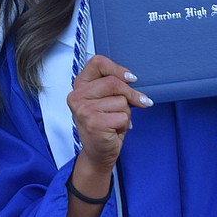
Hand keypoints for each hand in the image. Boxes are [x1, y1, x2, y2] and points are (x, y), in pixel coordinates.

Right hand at [67, 55, 151, 177]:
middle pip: (113, 83)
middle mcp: (77, 96)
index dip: (117, 68)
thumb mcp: (104, 99)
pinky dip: (125, 125)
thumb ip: (113, 85)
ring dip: (126, 113)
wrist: (97, 153)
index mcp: (79, 85)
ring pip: (121, 101)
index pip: (97, 63)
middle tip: (139, 103)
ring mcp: (84, 110)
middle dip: (131, 94)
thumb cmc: (104, 124)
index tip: (131, 79)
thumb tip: (132, 80)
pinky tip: (114, 130)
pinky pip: (123, 116)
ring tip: (114, 122)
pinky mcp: (94, 123)